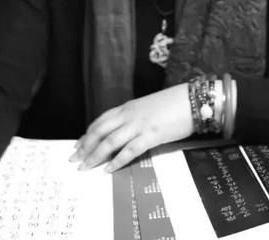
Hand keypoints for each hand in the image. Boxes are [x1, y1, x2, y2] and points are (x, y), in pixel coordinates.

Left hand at [71, 83, 192, 171]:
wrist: (193, 99)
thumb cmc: (174, 104)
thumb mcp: (149, 109)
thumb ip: (135, 118)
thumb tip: (125, 133)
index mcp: (128, 108)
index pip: (101, 121)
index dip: (88, 134)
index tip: (78, 145)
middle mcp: (129, 115)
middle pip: (100, 131)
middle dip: (85, 146)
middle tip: (75, 159)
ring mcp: (139, 124)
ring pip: (109, 141)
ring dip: (95, 155)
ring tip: (86, 167)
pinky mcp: (151, 135)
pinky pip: (129, 150)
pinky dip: (117, 160)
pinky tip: (109, 169)